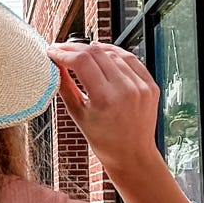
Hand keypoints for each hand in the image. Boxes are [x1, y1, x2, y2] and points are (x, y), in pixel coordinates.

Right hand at [48, 42, 160, 177]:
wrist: (132, 155)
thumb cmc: (103, 140)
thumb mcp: (77, 114)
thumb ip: (65, 86)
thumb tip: (54, 64)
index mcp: (105, 100)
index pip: (82, 61)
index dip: (64, 52)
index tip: (53, 52)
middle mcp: (126, 90)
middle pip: (96, 53)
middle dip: (75, 48)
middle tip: (62, 49)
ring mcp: (141, 87)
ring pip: (113, 53)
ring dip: (94, 49)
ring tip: (80, 51)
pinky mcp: (150, 85)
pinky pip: (131, 60)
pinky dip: (115, 54)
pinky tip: (103, 53)